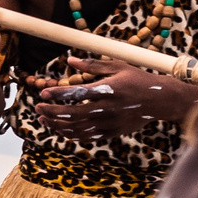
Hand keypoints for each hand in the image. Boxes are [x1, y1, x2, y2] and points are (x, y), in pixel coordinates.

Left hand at [26, 56, 197, 136]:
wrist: (160, 100)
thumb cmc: (137, 79)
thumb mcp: (117, 67)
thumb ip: (92, 65)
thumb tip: (70, 60)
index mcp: (108, 90)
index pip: (77, 93)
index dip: (58, 94)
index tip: (43, 93)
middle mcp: (107, 109)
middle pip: (73, 114)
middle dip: (52, 112)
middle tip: (37, 108)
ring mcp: (110, 123)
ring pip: (78, 128)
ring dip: (58, 125)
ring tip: (43, 119)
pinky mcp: (112, 132)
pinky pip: (87, 137)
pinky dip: (71, 134)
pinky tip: (60, 129)